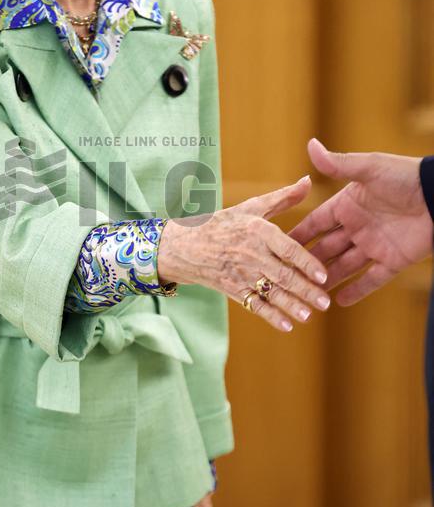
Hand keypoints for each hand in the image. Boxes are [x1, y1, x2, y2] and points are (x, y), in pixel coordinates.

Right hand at [157, 175, 329, 332]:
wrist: (182, 246)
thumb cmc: (221, 223)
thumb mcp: (250, 207)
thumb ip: (282, 197)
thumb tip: (308, 181)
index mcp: (257, 230)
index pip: (288, 248)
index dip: (307, 263)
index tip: (323, 275)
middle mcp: (249, 253)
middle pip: (283, 275)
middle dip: (306, 290)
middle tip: (325, 302)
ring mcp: (240, 273)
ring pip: (271, 293)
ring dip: (291, 306)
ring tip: (309, 315)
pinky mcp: (232, 289)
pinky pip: (254, 305)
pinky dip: (271, 316)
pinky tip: (287, 326)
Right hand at [289, 138, 432, 304]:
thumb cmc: (406, 176)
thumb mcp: (369, 169)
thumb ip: (338, 165)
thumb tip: (310, 145)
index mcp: (348, 205)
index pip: (316, 223)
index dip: (298, 235)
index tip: (275, 246)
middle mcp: (357, 227)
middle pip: (326, 249)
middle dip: (307, 263)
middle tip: (285, 278)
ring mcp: (375, 245)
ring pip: (345, 266)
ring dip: (327, 279)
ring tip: (306, 295)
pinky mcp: (394, 260)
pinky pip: (372, 279)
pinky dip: (357, 290)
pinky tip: (339, 302)